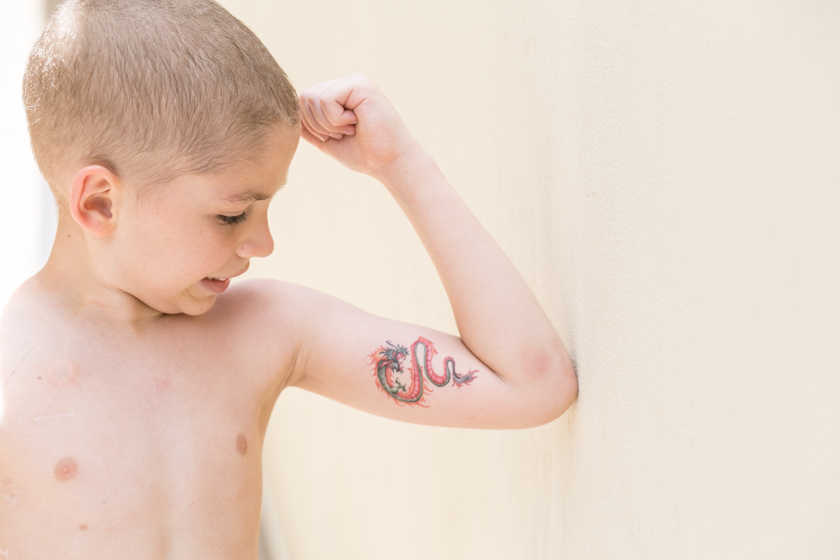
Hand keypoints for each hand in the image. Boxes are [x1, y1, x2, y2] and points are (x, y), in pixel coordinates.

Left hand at [298, 74, 419, 176]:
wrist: (389, 163)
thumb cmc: (364, 154)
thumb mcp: (328, 140)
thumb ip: (309, 127)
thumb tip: (289, 116)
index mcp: (338, 94)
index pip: (304, 101)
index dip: (311, 125)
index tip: (335, 136)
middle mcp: (345, 84)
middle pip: (305, 97)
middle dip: (318, 124)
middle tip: (344, 133)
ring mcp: (353, 82)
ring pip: (314, 98)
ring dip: (328, 123)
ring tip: (350, 129)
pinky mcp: (360, 85)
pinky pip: (327, 99)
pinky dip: (336, 119)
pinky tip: (356, 122)